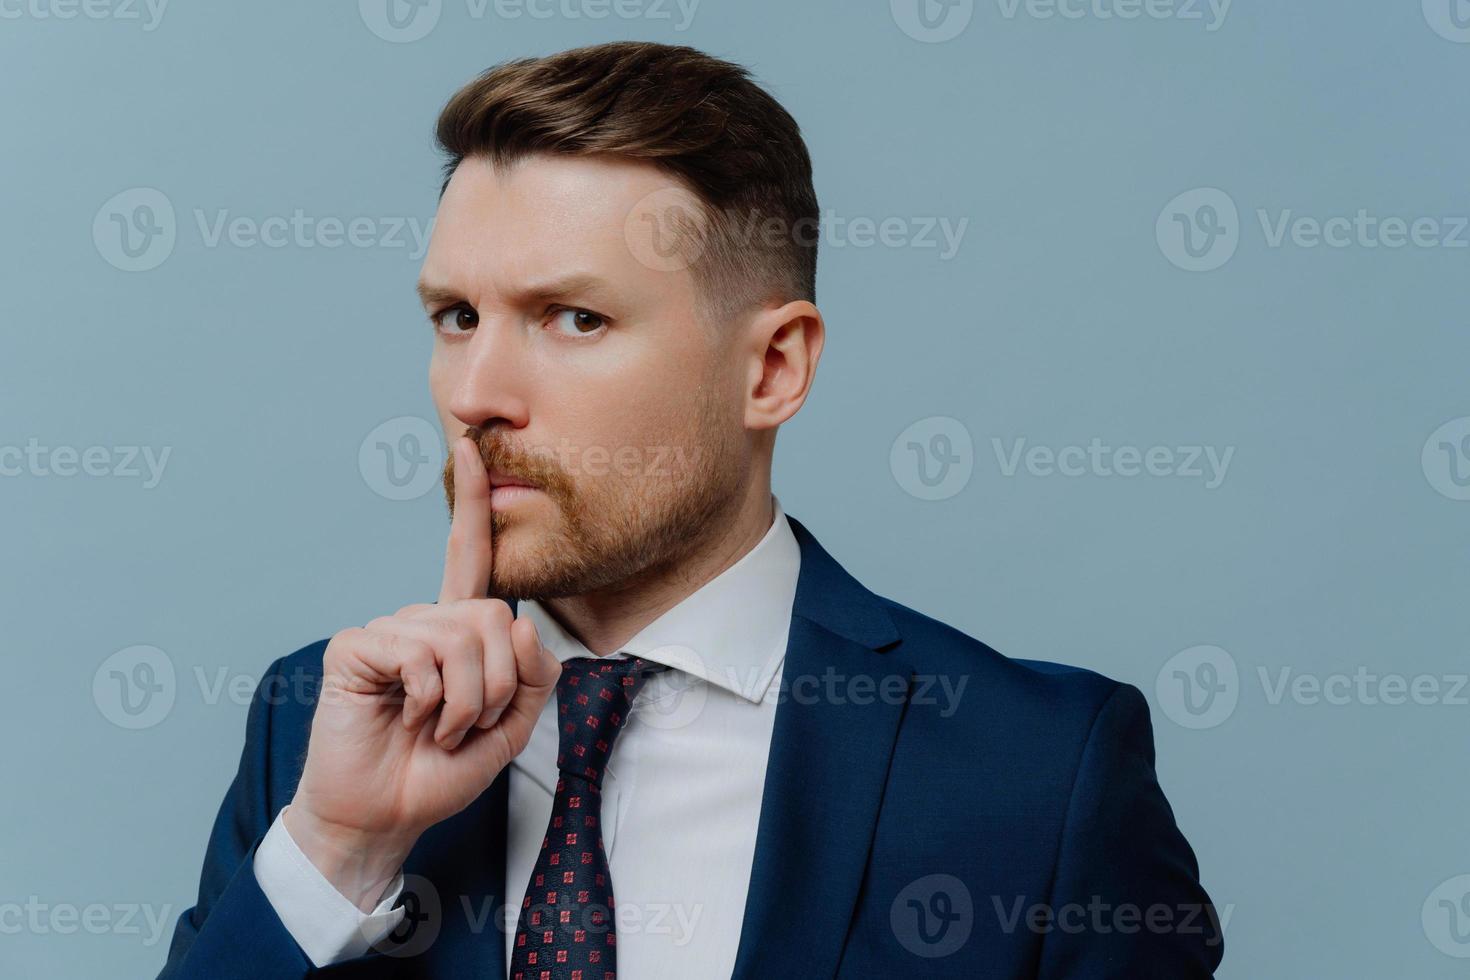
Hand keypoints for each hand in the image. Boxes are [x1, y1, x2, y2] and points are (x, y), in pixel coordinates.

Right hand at [284, 435, 560, 909]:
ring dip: (466, 702)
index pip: (468, 557)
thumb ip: (534, 677)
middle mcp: (422, 621)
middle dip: (497, 684)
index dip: (471, 504)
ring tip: (438, 729)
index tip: (472, 449)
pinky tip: (407, 720)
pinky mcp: (356, 647)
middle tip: (467, 726)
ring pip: (461, 638)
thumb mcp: (511, 728)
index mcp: (456, 631)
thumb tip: (521, 622)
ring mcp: (387, 631)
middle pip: (494, 616)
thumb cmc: (440, 772)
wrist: (384, 817)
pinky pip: (419, 653)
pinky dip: (431, 698)